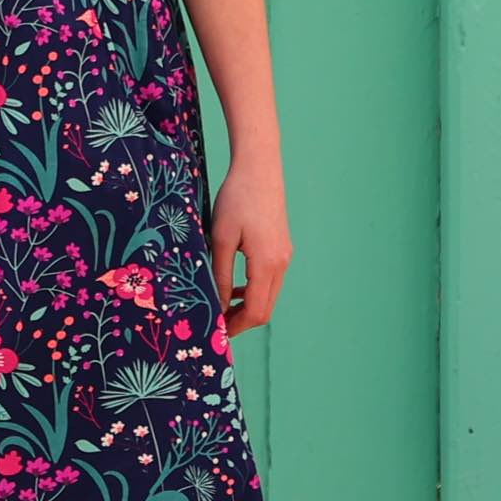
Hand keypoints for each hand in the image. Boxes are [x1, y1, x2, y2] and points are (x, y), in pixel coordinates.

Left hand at [208, 155, 293, 338]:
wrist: (258, 168)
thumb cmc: (236, 198)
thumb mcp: (221, 237)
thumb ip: (220, 274)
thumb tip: (217, 305)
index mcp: (268, 263)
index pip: (256, 311)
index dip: (236, 326)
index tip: (216, 332)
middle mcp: (281, 263)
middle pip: (265, 308)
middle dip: (241, 320)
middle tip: (216, 324)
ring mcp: (284, 255)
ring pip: (268, 294)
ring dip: (247, 305)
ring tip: (221, 305)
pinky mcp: (282, 247)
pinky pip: (270, 279)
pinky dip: (253, 289)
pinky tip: (234, 285)